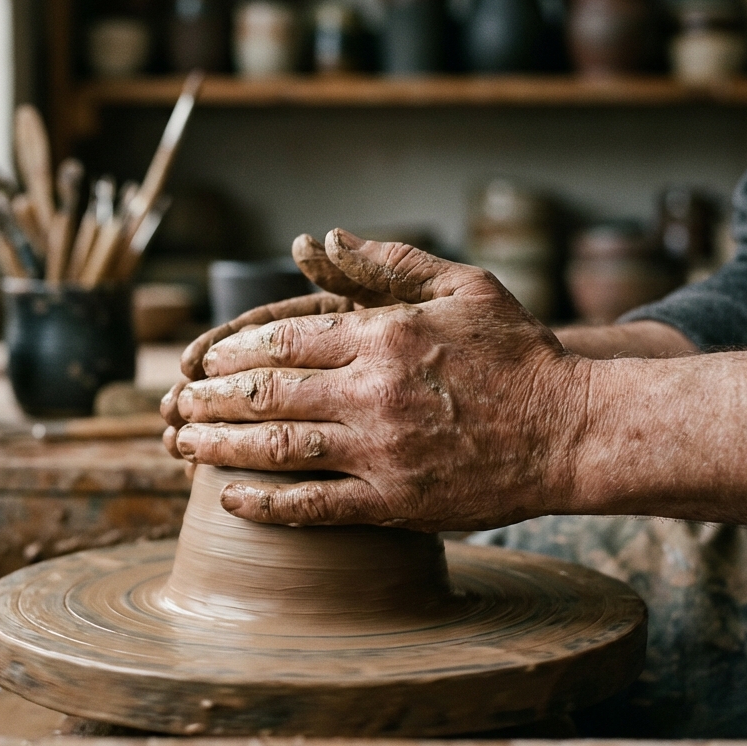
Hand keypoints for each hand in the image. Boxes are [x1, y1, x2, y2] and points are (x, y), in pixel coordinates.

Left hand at [171, 229, 586, 530]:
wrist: (571, 432)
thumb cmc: (519, 354)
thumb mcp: (463, 286)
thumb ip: (389, 263)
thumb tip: (322, 239)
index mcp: (382, 336)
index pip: (280, 342)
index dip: (231, 353)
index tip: (204, 361)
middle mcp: (370, 392)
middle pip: (263, 395)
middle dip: (208, 399)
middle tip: (175, 404)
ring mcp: (379, 450)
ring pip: (275, 448)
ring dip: (217, 448)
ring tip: (180, 446)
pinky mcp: (394, 501)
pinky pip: (314, 506)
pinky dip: (265, 504)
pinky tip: (229, 499)